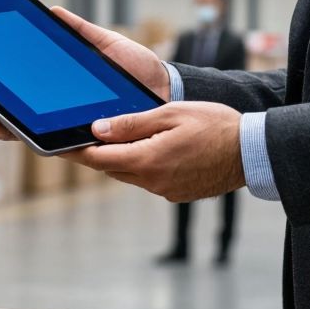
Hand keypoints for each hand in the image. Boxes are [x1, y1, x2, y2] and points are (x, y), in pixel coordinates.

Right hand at [0, 5, 170, 141]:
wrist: (164, 95)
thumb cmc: (132, 72)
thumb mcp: (102, 44)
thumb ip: (77, 31)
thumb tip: (52, 12)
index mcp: (38, 84)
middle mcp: (38, 109)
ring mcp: (50, 127)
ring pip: (4, 128)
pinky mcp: (70, 142)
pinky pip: (39, 142)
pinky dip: (18, 133)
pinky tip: (1, 121)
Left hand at [60, 102, 245, 201]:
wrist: (252, 151)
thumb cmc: (215, 125)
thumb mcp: (170, 114)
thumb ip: (132, 123)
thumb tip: (97, 129)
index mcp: (148, 160)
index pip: (99, 158)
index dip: (76, 151)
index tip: (57, 145)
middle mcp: (152, 181)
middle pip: (111, 167)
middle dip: (98, 152)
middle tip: (83, 135)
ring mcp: (164, 190)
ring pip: (129, 174)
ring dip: (121, 158)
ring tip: (119, 138)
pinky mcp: (176, 193)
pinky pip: (148, 179)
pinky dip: (143, 165)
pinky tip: (152, 148)